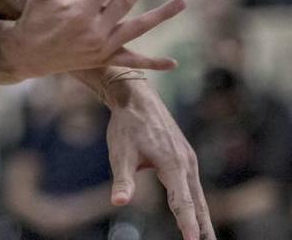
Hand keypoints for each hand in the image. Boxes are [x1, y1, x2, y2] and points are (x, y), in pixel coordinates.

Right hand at [1, 0, 184, 75]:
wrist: (28, 55)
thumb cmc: (34, 19)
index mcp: (79, 11)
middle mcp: (95, 30)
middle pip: (127, 0)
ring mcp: (102, 47)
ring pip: (138, 28)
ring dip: (161, 15)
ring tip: (182, 2)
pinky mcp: (104, 59)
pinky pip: (132, 62)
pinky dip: (152, 63)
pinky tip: (173, 62)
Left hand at [106, 79, 214, 239]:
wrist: (136, 99)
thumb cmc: (127, 126)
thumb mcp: (120, 153)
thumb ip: (122, 180)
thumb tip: (118, 202)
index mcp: (172, 164)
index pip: (181, 201)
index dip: (186, 223)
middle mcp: (186, 164)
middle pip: (198, 202)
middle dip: (203, 227)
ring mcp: (189, 160)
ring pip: (198, 195)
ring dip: (204, 218)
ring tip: (206, 239)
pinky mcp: (185, 158)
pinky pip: (194, 186)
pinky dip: (198, 204)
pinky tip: (197, 215)